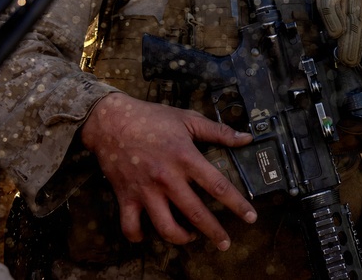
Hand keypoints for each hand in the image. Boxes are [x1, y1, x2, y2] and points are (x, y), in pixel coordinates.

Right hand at [80, 93, 257, 250]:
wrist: (111, 121)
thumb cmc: (152, 118)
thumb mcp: (188, 118)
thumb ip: (219, 131)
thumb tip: (246, 137)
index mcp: (186, 158)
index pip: (218, 186)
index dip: (237, 204)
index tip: (250, 217)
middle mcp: (168, 178)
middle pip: (196, 213)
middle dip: (214, 232)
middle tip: (225, 244)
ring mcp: (146, 190)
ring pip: (166, 226)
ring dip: (181, 238)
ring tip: (191, 238)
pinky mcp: (126, 197)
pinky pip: (131, 226)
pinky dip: (139, 236)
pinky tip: (148, 235)